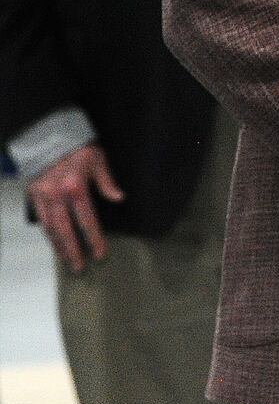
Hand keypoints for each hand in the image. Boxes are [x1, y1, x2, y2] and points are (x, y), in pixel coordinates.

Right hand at [25, 144, 122, 272]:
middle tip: (81, 268)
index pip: (87, 220)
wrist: (47, 136)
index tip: (100, 254)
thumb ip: (106, 181)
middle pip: (65, 230)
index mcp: (75, 187)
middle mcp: (57, 195)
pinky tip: (55, 244)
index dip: (94, 238)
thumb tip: (119, 198)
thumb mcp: (97, 159)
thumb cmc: (77, 147)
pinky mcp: (33, 196)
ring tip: (68, 261)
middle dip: (74, 251)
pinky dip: (48, 235)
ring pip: (50, 229)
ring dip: (59, 247)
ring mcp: (42, 197)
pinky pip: (40, 221)